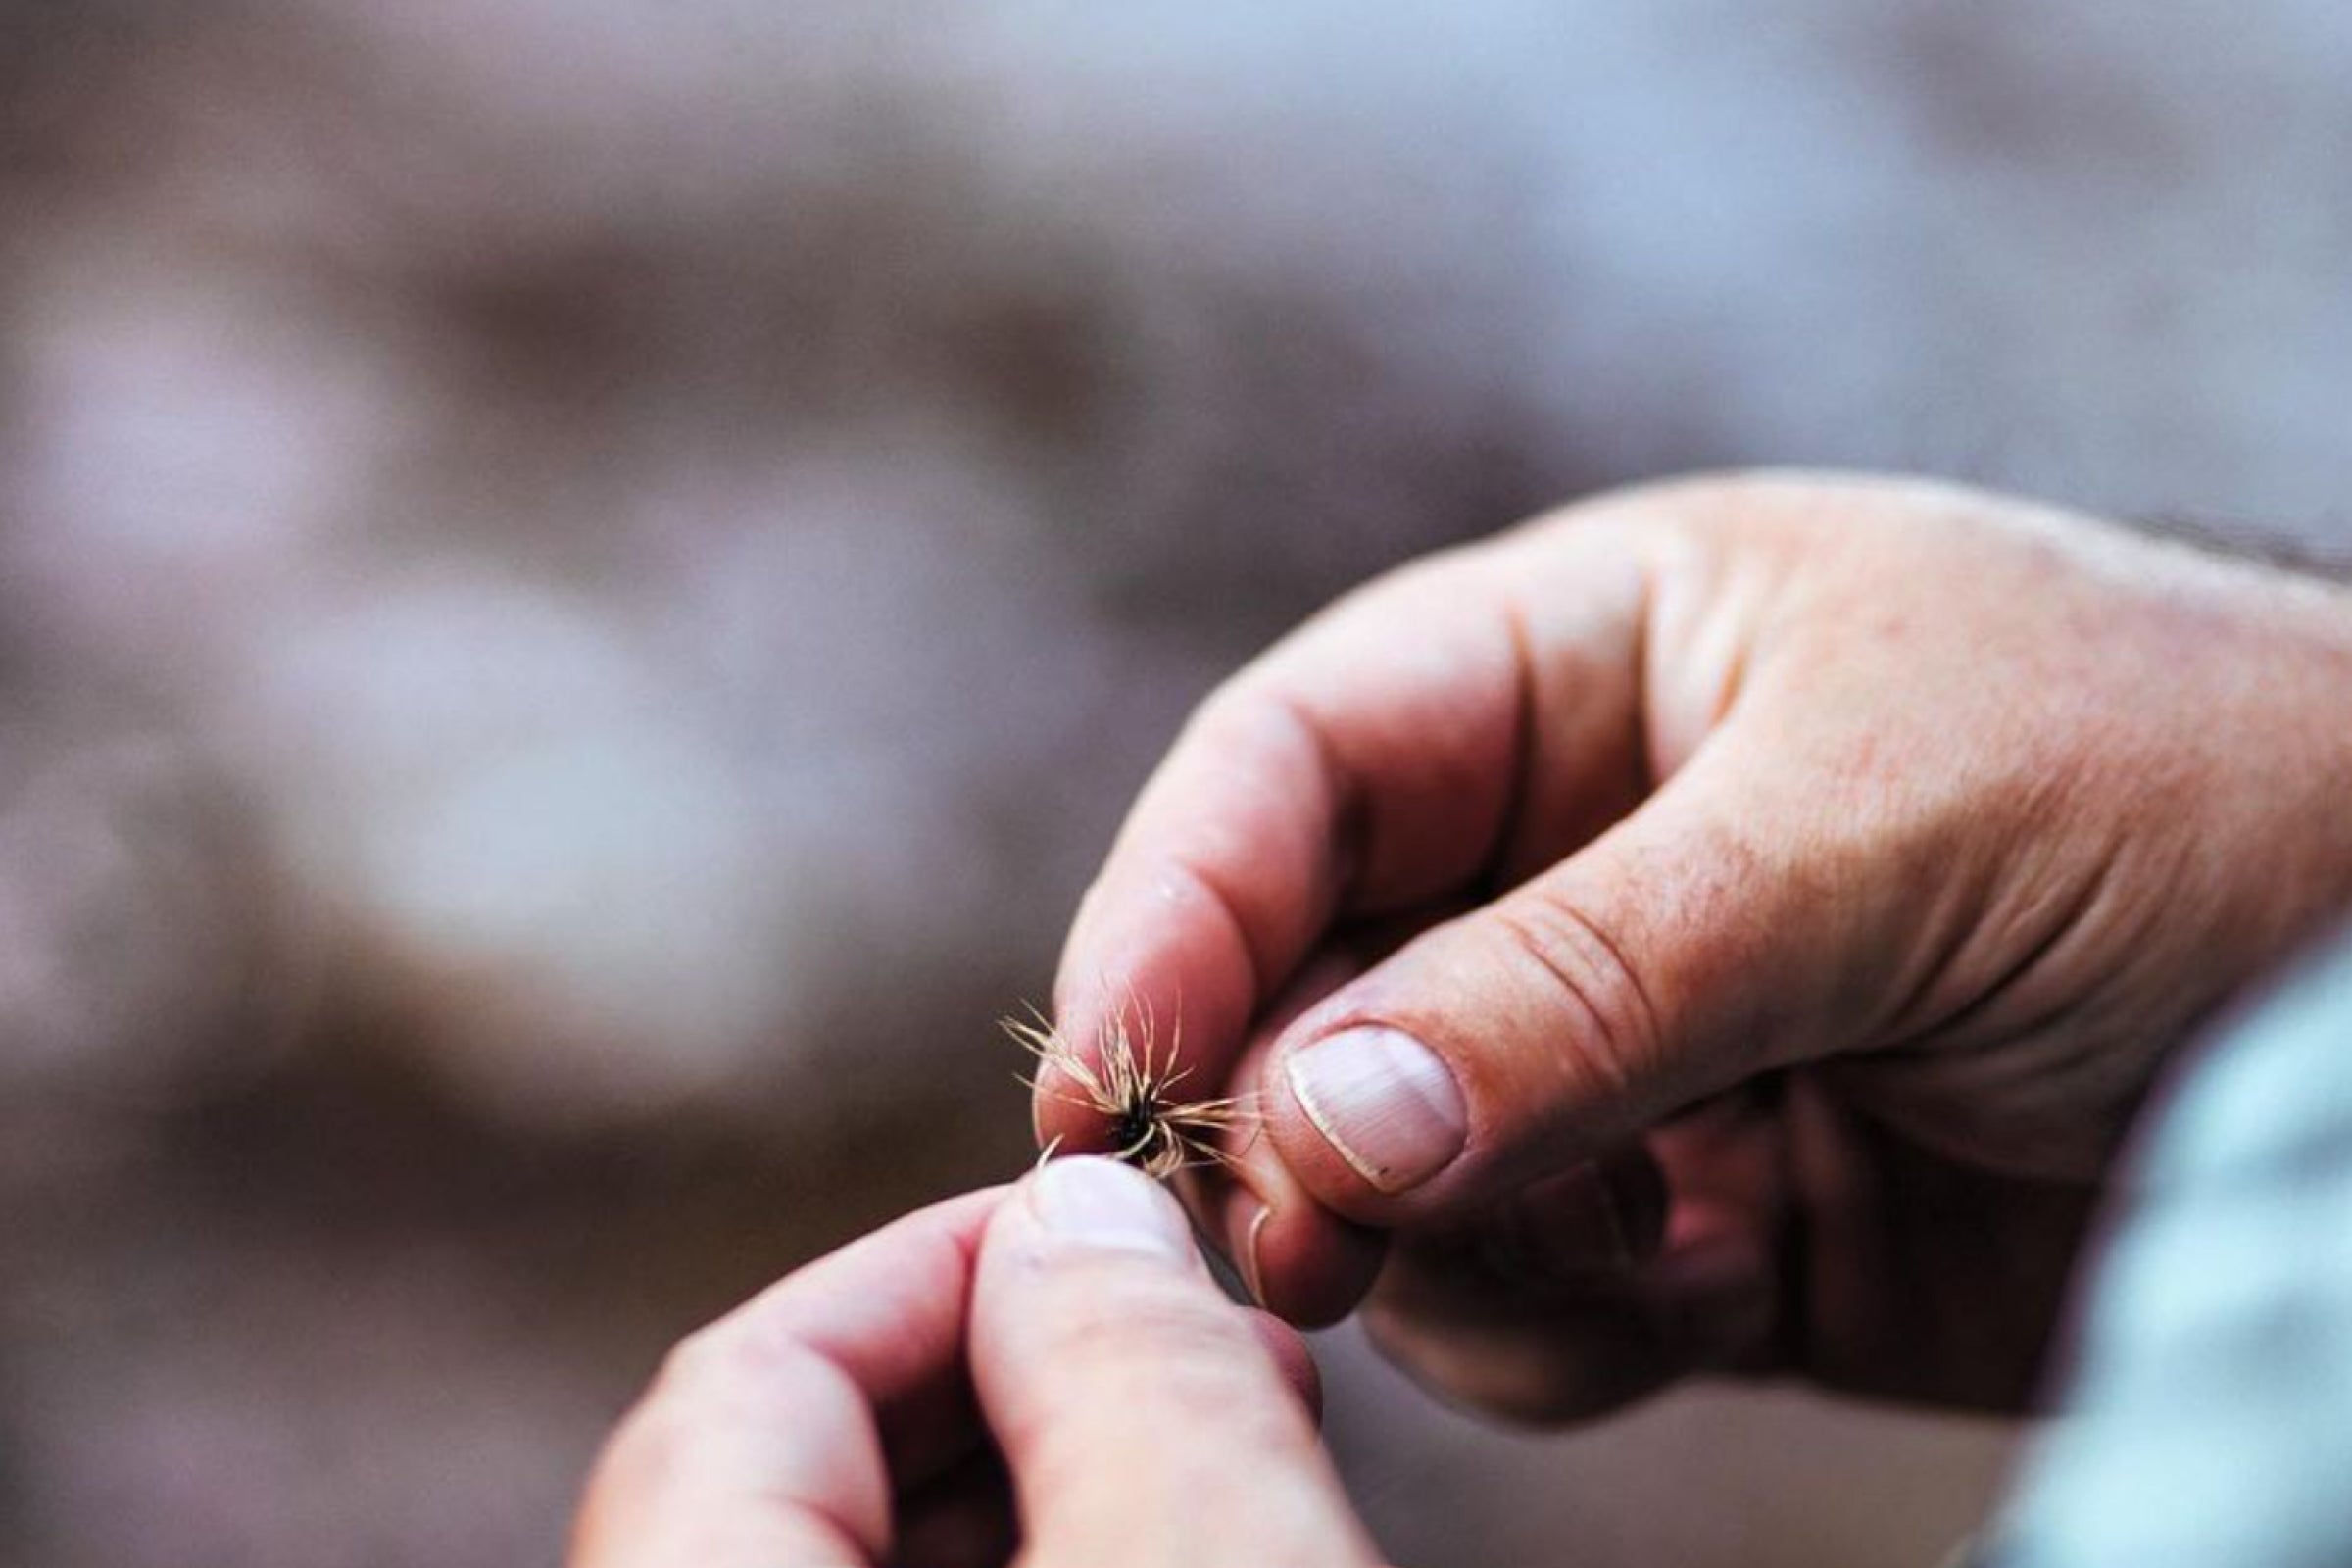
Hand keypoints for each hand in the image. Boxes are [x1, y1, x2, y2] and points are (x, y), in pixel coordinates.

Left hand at [570, 1158, 1380, 1567]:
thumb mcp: (1208, 1566)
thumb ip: (1123, 1364)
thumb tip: (1069, 1213)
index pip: (740, 1389)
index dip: (936, 1264)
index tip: (1107, 1222)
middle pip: (789, 1482)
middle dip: (1017, 1374)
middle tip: (1207, 1332)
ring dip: (1053, 1482)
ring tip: (1241, 1434)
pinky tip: (1194, 1545)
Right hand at [1037, 471, 2351, 1414]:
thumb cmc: (2200, 793)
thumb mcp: (1880, 843)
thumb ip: (1583, 984)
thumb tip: (1311, 1135)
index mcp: (1588, 659)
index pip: (1296, 767)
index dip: (1171, 914)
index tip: (1100, 1092)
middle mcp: (1571, 852)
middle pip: (1301, 985)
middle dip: (1279, 1117)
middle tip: (1285, 1246)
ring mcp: (1628, 1048)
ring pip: (1388, 1169)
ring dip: (1441, 1243)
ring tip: (1640, 1243)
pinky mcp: (1698, 1219)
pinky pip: (1520, 1297)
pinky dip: (1559, 1328)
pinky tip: (1721, 1280)